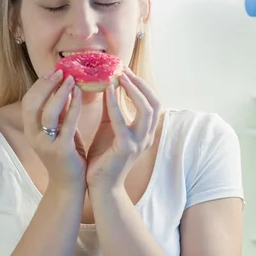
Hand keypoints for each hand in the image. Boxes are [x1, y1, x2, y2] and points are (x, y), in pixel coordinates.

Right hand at [22, 68, 86, 192]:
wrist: (70, 185)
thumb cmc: (67, 155)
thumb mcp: (59, 131)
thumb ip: (59, 113)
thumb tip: (64, 87)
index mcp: (31, 130)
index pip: (28, 101)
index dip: (40, 84)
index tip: (54, 71)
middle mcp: (34, 136)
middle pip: (32, 103)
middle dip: (46, 84)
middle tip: (61, 71)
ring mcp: (46, 144)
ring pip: (48, 112)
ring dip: (59, 92)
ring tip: (71, 78)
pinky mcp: (61, 150)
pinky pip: (66, 124)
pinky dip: (72, 106)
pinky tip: (80, 94)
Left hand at [85, 68, 161, 190]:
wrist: (100, 186)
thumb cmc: (103, 158)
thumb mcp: (109, 128)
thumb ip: (111, 109)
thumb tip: (108, 84)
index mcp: (145, 132)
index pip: (152, 103)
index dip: (142, 85)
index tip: (127, 70)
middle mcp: (146, 137)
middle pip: (155, 103)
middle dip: (141, 84)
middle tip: (124, 69)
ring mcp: (139, 143)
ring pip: (146, 109)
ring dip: (133, 89)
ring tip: (119, 76)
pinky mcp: (125, 148)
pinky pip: (122, 121)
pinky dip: (116, 103)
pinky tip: (108, 90)